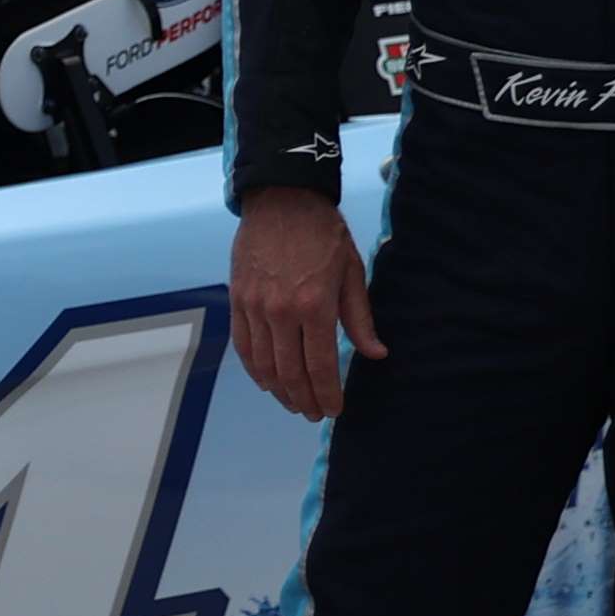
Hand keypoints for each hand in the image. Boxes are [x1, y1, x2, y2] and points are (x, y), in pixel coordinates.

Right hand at [228, 190, 384, 422]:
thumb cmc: (324, 235)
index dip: (327, 395)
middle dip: (304, 400)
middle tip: (314, 414)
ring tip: (293, 402)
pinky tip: (267, 381)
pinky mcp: (238, 301)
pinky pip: (243, 345)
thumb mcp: (352, 273)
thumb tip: (376, 354)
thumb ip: (360, 319)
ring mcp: (255, 308)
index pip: (319, 366)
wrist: (282, 201)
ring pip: (263, 365)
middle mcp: (281, 312)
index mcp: (315, 306)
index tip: (334, 411)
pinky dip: (254, 369)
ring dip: (279, 390)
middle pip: (290, 373)